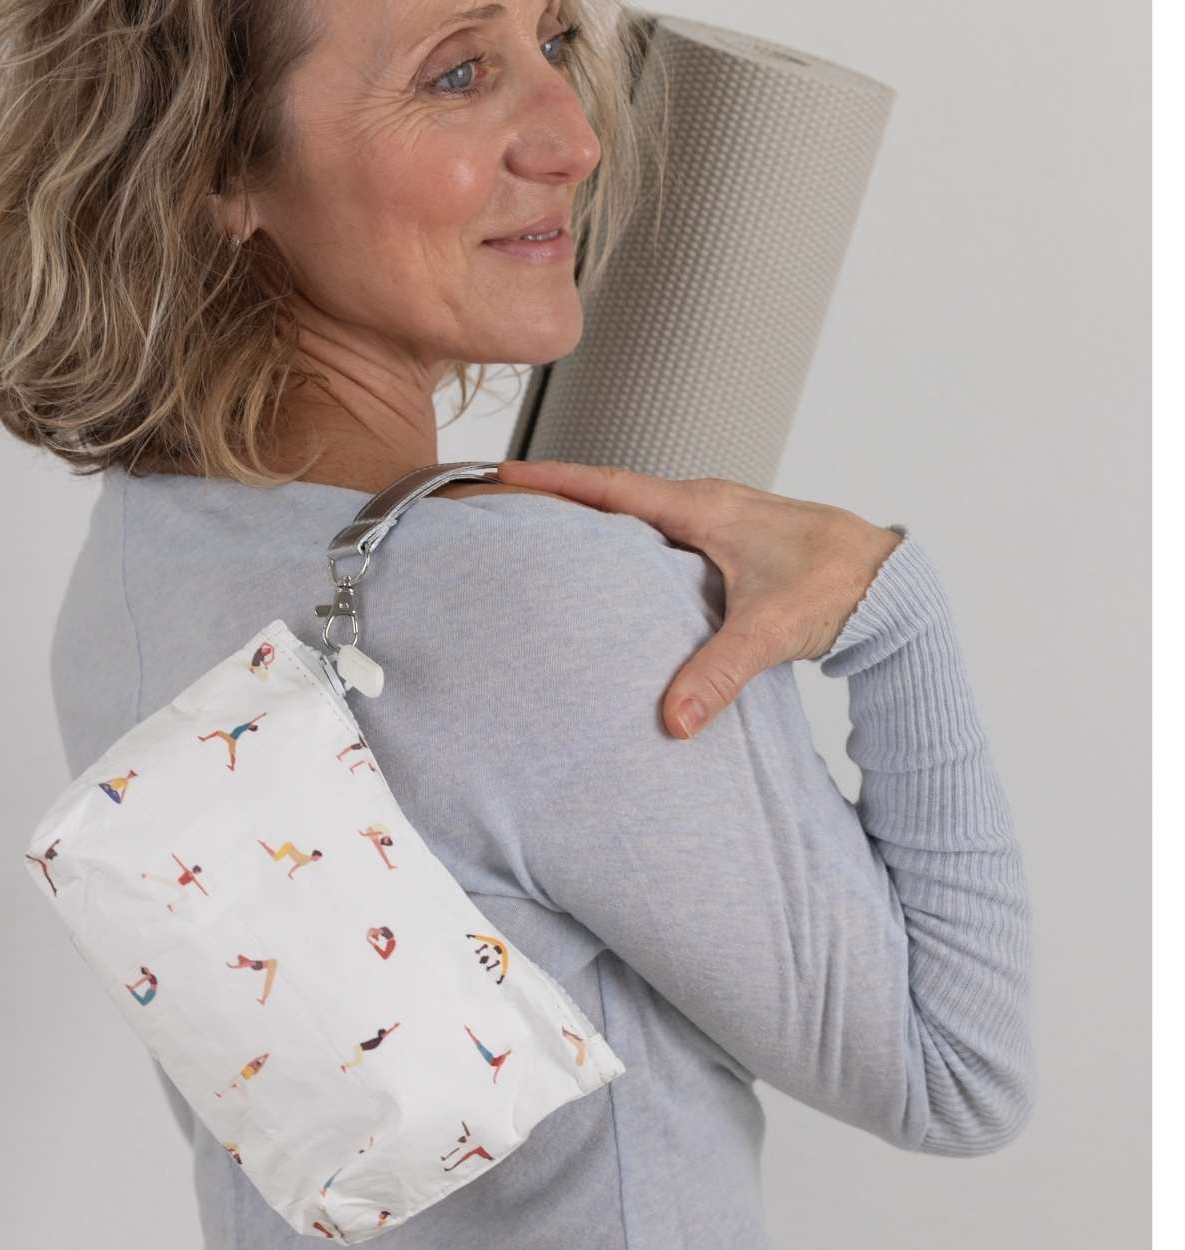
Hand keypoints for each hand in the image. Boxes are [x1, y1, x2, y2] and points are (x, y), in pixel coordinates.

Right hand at [495, 459, 904, 739]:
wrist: (893, 582)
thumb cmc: (837, 585)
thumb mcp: (771, 628)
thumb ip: (719, 673)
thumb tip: (672, 721)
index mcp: (703, 508)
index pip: (610, 488)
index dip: (553, 481)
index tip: (503, 473)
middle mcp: (706, 504)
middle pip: (614, 493)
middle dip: (560, 493)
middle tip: (507, 499)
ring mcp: (719, 519)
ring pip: (641, 513)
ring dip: (595, 516)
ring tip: (548, 529)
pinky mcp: (731, 541)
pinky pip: (664, 532)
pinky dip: (630, 540)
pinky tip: (619, 567)